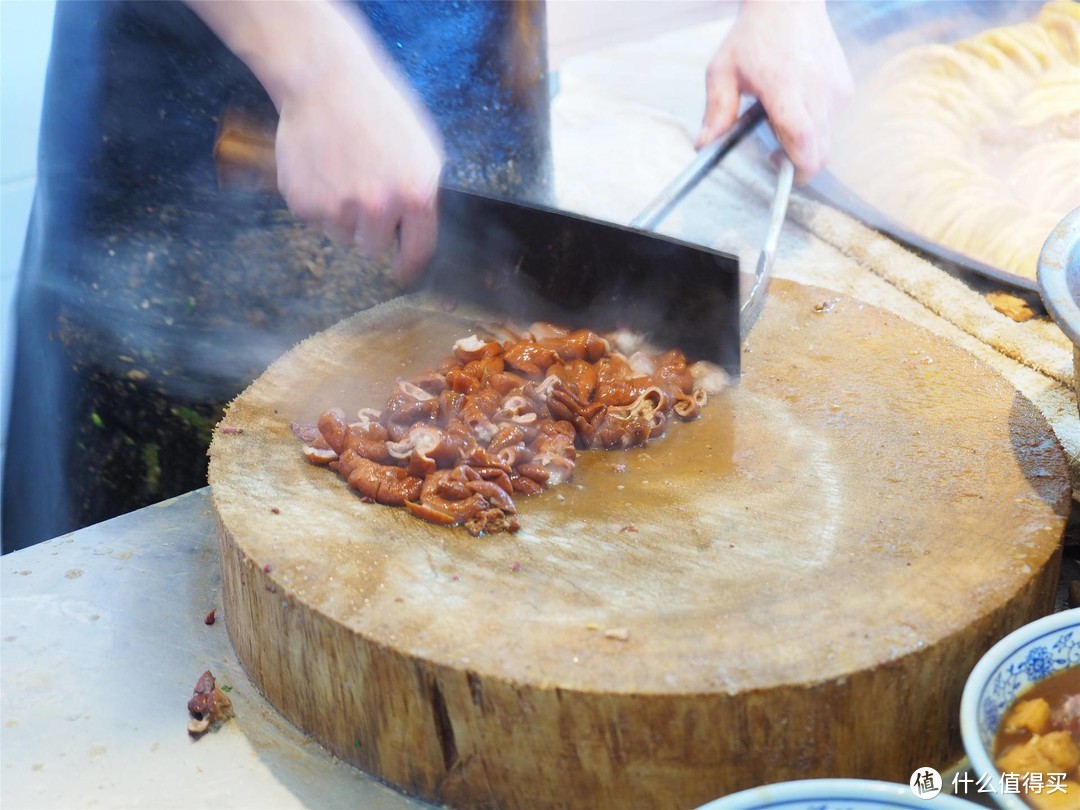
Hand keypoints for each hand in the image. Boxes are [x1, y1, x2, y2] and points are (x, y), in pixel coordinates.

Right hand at [189, 1, 443, 284]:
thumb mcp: (422, 149)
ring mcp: (338, 208)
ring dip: (342, 214)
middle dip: (370, 229)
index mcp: (415, 194)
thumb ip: (423, 195)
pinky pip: (314, 219)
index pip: (417, 250)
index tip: (401, 273)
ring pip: (341, 235)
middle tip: (362, 193)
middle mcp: (378, 207)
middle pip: (373, 248)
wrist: (324, 80)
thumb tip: (417, 234)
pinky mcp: (303, 203)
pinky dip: (316, 201)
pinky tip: (320, 167)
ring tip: (341, 171)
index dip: (408, 265)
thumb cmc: (378, 109)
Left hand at [697, 0, 852, 184]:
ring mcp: (835, 88)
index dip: (797, 167)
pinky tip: (797, 108)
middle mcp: (817, 90)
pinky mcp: (845, 86)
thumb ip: (716, 110)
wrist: (789, 3)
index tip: (783, 177)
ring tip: (781, 123)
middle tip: (775, 156)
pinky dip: (817, 126)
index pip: (802, 139)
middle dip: (801, 165)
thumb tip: (704, 145)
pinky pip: (833, 121)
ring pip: (828, 138)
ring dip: (807, 145)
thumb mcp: (722, 70)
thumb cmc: (753, 36)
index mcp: (785, 87)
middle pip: (821, 150)